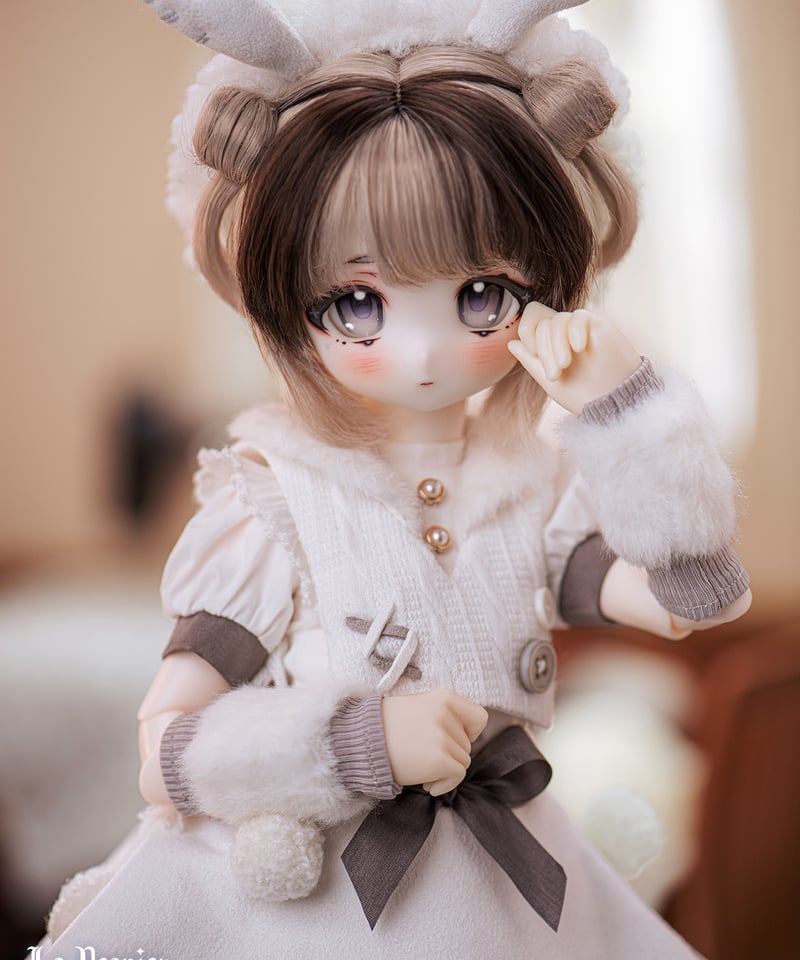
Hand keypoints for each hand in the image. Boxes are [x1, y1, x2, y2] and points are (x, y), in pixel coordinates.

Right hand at [382, 690, 487, 795]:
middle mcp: (447, 714)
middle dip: (449, 754)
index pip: (479, 718)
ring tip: (419, 766)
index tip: (451, 739)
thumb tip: (468, 736)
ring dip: (444, 770)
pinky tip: (425, 782)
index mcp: (445, 698)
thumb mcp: (419, 706)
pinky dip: (443, 785)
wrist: (361, 741)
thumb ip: (444, 715)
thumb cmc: (386, 726)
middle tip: (422, 755)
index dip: (469, 732)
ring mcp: (444, 737)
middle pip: (467, 745)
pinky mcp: (440, 759)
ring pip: (463, 761)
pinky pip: (457, 776)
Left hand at [507, 303, 640, 414]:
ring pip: (559, 319)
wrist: (614, 402)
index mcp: (550, 343)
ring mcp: (582, 328)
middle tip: (555, 373)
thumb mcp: (550, 382)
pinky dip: (574, 330)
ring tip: (565, 366)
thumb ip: (531, 362)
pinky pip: (580, 316)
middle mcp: (565, 333)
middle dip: (544, 349)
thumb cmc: (583, 395)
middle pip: (543, 323)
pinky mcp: (600, 325)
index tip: (533, 354)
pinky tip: (578, 348)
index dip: (526, 330)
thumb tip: (511, 342)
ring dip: (556, 343)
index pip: (532, 319)